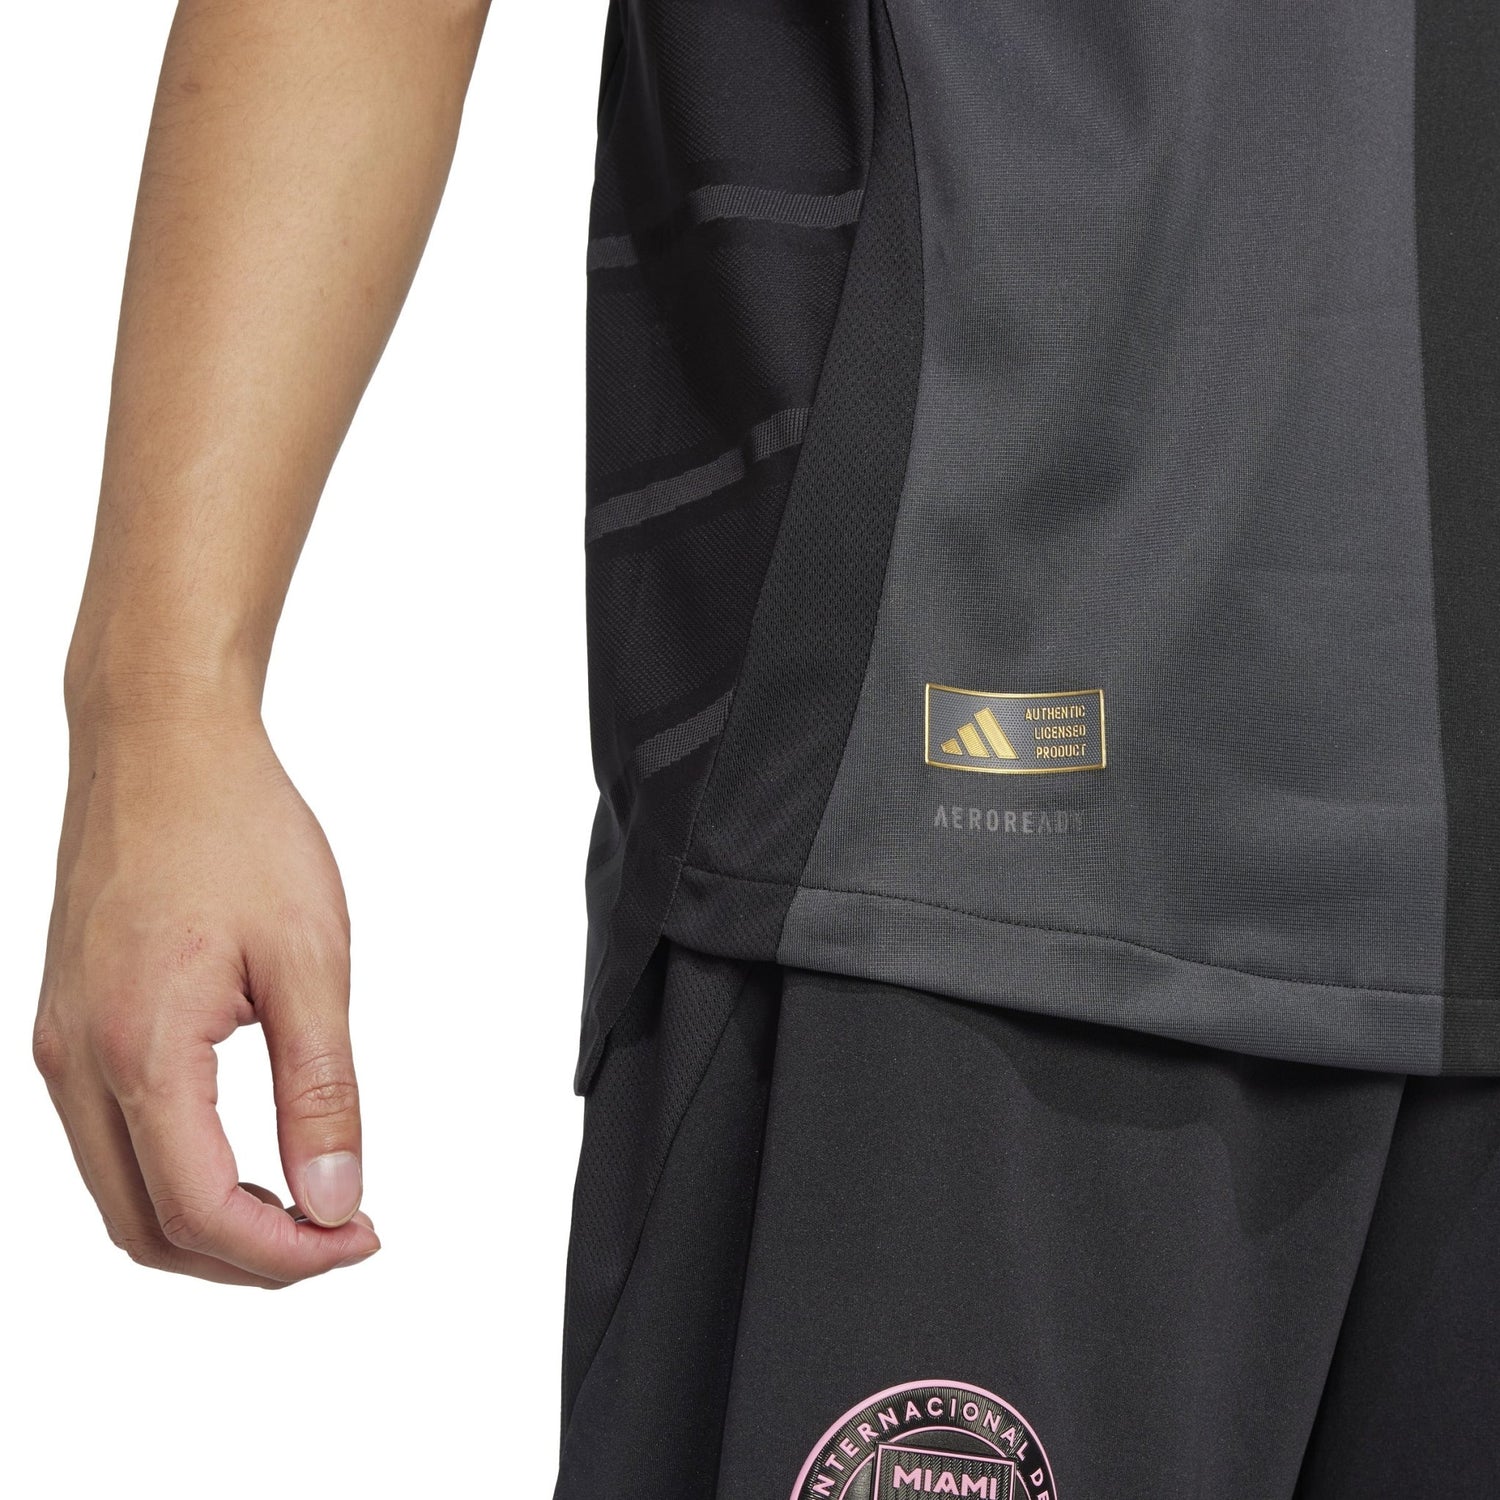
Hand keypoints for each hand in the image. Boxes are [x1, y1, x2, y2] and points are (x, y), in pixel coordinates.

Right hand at [33, 708, 380, 1286]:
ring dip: (210, 1222)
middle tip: (340, 1234)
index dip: (287, 1252)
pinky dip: (176, 1173)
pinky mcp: (66, 1024)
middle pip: (146, 1228)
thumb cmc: (235, 828)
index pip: (201, 1213)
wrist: (160, 744)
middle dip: (248, 1258)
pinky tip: (245, 1155)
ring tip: (304, 1204)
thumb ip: (321, 1092)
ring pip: (121, 1192)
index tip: (360, 1238)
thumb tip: (331, 1200)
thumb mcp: (308, 962)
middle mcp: (74, 1062)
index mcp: (138, 1050)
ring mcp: (58, 1045)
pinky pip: (110, 1139)